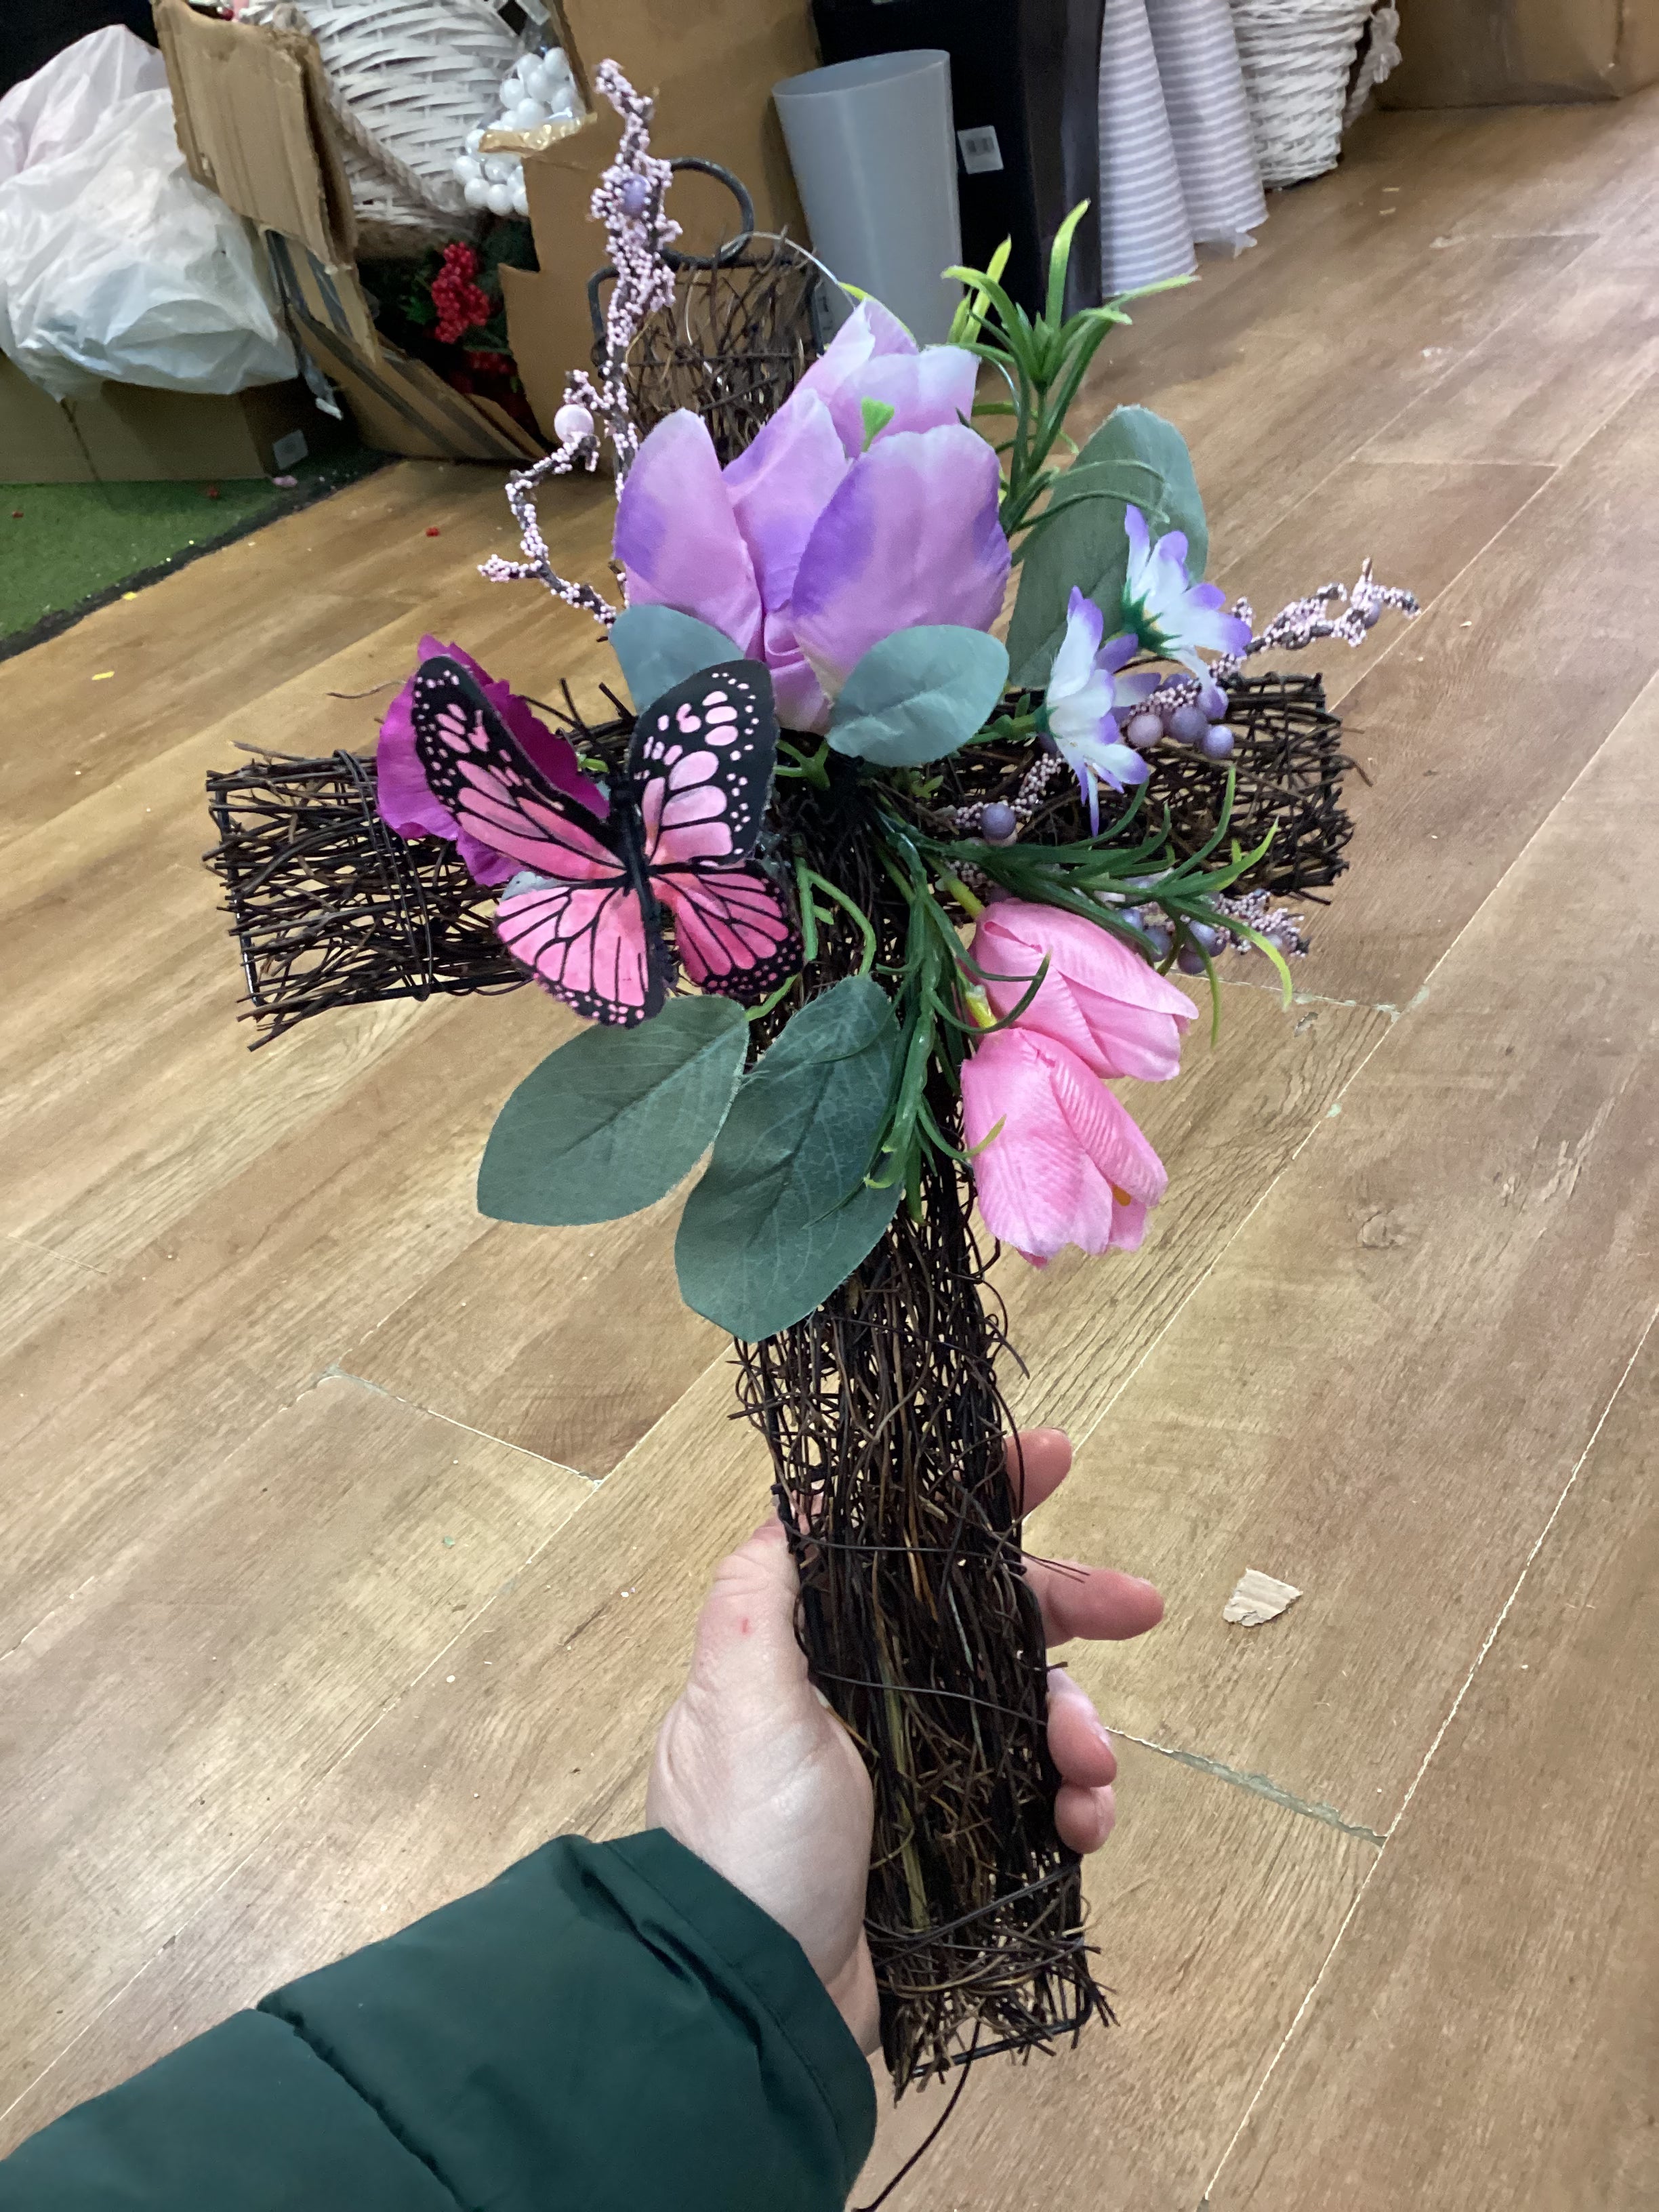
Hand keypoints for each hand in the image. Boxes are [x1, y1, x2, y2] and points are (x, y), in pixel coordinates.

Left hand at [645, 1427, 1162, 2052]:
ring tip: (1091, 1768)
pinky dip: (1075, 1804)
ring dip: (1078, 1726)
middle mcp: (875, 1697)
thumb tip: (803, 1500)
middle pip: (988, 1621)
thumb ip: (763, 1593)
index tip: (1052, 1456)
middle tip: (1142, 1606)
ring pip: (1029, 1711)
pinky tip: (1083, 1823)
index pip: (909, 1548)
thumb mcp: (738, 1693)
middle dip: (1068, 1606)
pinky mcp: (961, 1844)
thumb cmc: (746, 1833)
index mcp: (824, 1648)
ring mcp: (925, 1772)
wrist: (755, 1997)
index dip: (980, 1497)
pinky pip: (1040, 1800)